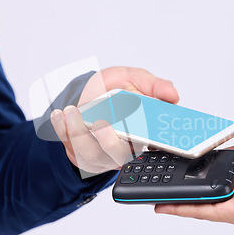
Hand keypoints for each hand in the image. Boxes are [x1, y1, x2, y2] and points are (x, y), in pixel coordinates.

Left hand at [50, 67, 178, 173]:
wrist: (90, 92)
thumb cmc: (115, 90)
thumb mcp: (135, 79)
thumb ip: (154, 85)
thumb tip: (173, 94)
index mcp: (142, 135)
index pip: (152, 147)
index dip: (150, 146)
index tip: (143, 136)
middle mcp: (122, 147)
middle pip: (119, 155)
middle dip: (109, 142)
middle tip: (102, 124)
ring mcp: (99, 152)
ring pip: (90, 153)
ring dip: (79, 133)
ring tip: (72, 112)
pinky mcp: (78, 151)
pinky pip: (69, 145)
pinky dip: (62, 130)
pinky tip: (60, 115)